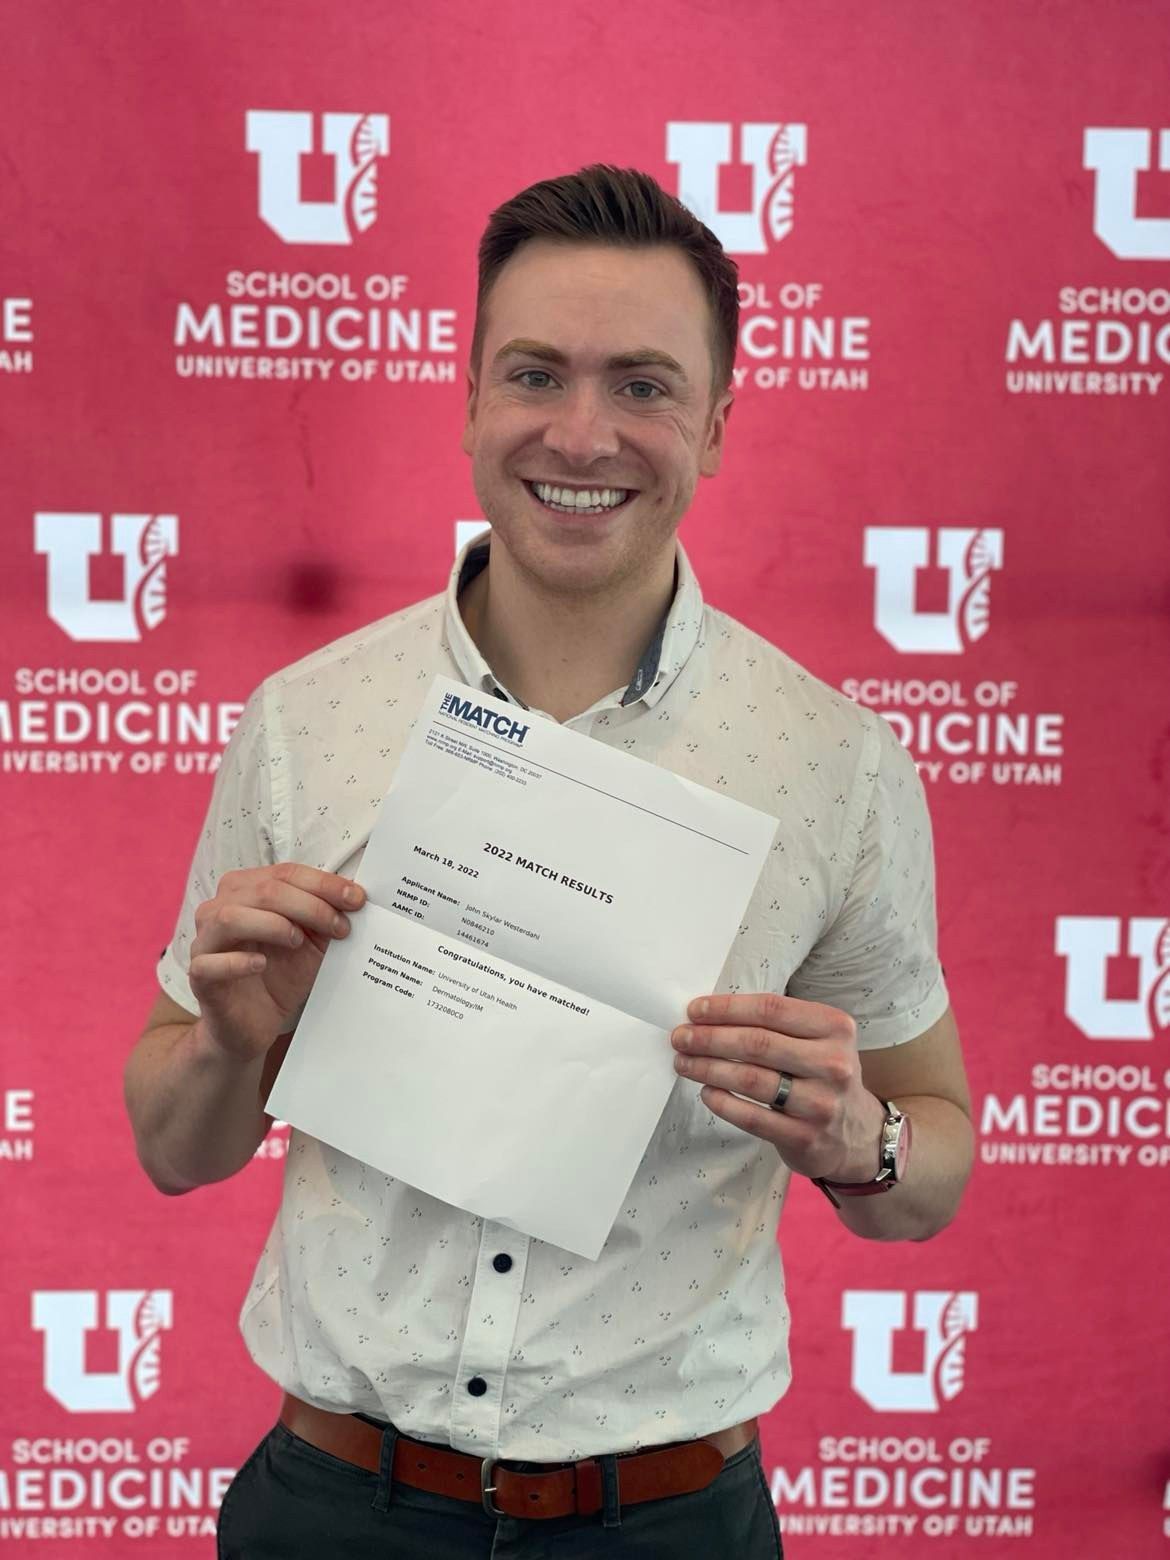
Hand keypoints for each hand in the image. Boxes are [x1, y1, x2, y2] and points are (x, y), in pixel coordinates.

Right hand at [188, 863, 364, 1061]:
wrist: (254, 1024)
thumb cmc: (280, 975)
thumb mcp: (312, 943)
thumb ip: (326, 918)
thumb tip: (355, 895)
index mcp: (246, 890)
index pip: (285, 874)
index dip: (323, 884)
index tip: (357, 899)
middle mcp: (219, 909)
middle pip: (264, 890)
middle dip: (310, 905)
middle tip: (340, 926)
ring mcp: (205, 942)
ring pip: (231, 917)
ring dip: (273, 925)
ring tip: (298, 941)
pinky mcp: (199, 976)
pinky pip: (210, 963)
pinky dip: (237, 961)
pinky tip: (261, 965)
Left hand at [670, 992, 885, 1182]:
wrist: (857, 1135)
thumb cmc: (823, 1075)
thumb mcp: (817, 1040)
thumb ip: (776, 1025)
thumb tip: (710, 1015)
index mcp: (835, 1027)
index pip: (771, 1009)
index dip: (727, 1008)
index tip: (695, 1011)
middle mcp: (833, 1063)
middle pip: (756, 1043)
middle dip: (709, 1038)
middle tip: (680, 1037)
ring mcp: (821, 1103)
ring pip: (750, 1079)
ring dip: (708, 1068)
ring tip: (684, 1062)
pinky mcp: (806, 1137)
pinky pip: (752, 1117)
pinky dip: (722, 1103)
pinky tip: (706, 1092)